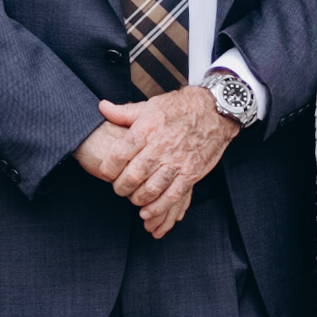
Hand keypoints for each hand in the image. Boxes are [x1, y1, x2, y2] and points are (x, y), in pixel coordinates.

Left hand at [95, 89, 235, 231]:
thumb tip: (102, 107)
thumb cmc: (180, 108)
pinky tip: (148, 212)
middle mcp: (161, 146)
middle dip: (121, 187)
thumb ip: (124, 112)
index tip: (106, 173)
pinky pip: (172, 195)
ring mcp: (177, 161)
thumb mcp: (150, 105)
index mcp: (147, 128)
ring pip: (151, 188)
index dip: (108, 169)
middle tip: (119, 188)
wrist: (214, 111)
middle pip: (133, 175)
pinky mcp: (191, 173)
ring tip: (133, 198)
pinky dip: (158, 207)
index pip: (119, 154)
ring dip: (137, 199)